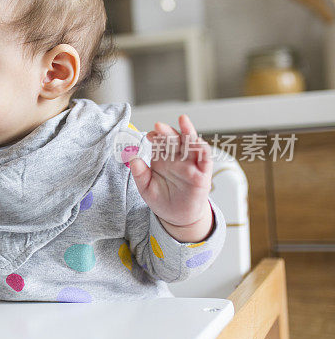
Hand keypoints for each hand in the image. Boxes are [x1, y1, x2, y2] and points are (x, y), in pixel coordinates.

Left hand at [128, 115, 213, 242]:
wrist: (176, 217)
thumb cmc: (162, 199)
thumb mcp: (146, 188)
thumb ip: (140, 174)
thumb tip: (132, 158)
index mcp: (163, 158)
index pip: (160, 142)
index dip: (155, 136)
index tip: (148, 136)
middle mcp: (177, 158)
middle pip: (174, 139)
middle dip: (168, 131)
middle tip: (159, 126)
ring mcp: (191, 164)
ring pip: (192, 143)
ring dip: (188, 131)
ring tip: (183, 121)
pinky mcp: (203, 174)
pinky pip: (205, 158)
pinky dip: (202, 148)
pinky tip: (196, 140)